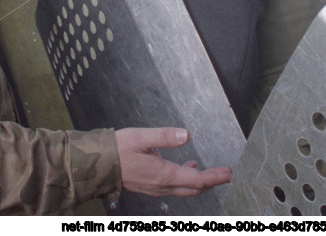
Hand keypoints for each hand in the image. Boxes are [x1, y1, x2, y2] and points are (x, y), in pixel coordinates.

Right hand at [116, 128, 231, 197]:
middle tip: (226, 174)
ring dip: (199, 182)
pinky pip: (174, 188)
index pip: (196, 181)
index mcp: (163, 174)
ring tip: (211, 172)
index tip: (228, 173)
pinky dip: (186, 181)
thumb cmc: (118, 149)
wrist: (97, 164)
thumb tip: (186, 135)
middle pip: (194, 189)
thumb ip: (165, 136)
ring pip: (184, 190)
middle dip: (211, 181)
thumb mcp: (142, 137)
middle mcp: (162, 186)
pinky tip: (187, 168)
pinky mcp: (150, 187)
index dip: (214, 177)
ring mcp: (156, 188)